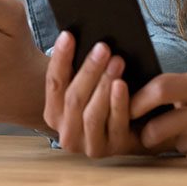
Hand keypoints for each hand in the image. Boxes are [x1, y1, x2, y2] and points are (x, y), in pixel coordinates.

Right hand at [43, 31, 148, 157]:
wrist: (133, 129)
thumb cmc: (105, 98)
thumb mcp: (88, 86)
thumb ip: (79, 70)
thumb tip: (77, 36)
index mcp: (54, 114)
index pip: (53, 82)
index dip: (60, 58)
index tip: (68, 35)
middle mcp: (66, 133)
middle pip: (73, 98)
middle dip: (89, 71)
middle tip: (103, 47)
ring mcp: (88, 145)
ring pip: (91, 113)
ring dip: (104, 85)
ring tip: (117, 61)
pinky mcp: (112, 150)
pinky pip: (114, 125)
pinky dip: (118, 103)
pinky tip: (122, 85)